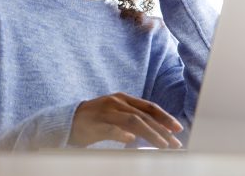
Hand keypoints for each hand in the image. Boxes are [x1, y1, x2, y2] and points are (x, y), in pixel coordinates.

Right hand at [68, 92, 182, 148]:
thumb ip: (133, 118)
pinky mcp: (94, 124)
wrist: (67, 121)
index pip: (148, 106)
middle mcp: (116, 102)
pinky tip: (131, 141)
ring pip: (132, 121)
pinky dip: (122, 134)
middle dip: (162, 129)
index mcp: (122, 99)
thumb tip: (156, 130)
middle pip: (144, 115)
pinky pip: (110, 129)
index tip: (177, 128)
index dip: (164, 117)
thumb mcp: (116, 114)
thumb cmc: (96, 120)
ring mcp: (105, 112)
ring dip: (150, 133)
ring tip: (162, 145)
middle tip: (174, 143)